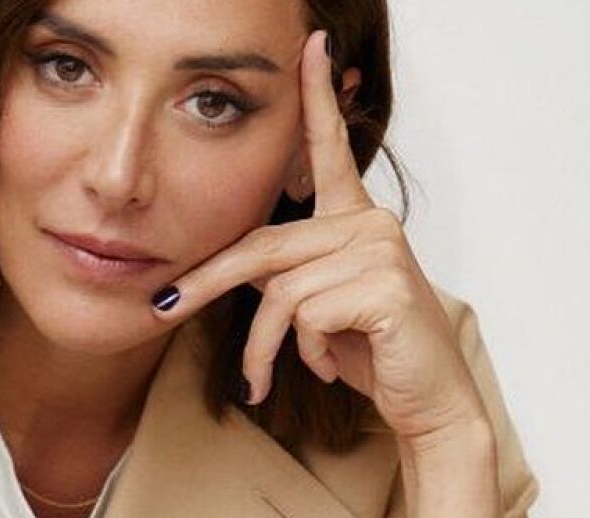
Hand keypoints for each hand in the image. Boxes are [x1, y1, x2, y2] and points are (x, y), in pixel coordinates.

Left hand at [152, 30, 486, 444]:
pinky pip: (306, 316)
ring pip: (279, 293)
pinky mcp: (384, 286)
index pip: (328, 150)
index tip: (309, 46)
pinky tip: (329, 367)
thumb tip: (226, 267)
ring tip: (262, 380)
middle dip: (205, 282)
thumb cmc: (369, 351)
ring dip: (261, 347)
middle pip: (262, 245)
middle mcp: (369, 222)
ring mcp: (379, 249)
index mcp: (352, 218)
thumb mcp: (315, 304)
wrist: (426, 400)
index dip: (316, 98)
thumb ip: (281, 272)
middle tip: (164, 310)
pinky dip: (303, 353)